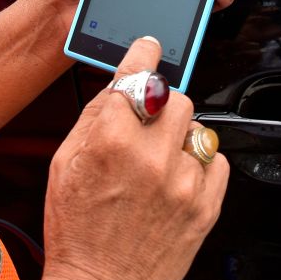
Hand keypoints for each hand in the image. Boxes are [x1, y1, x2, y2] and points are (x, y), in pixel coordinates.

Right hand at [41, 38, 228, 279]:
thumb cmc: (77, 232)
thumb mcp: (64, 164)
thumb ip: (94, 116)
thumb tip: (120, 81)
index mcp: (111, 143)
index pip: (138, 77)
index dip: (144, 55)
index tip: (150, 47)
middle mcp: (151, 159)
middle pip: (176, 97)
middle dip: (161, 105)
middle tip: (146, 126)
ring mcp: (183, 183)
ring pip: (198, 127)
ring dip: (179, 136)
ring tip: (158, 162)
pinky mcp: (206, 206)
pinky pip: (216, 159)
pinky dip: (199, 163)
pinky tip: (176, 179)